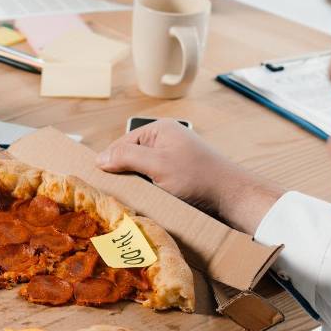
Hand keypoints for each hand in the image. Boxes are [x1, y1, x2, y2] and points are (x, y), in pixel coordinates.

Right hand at [96, 119, 283, 232]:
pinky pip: (155, 181)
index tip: (100, 182)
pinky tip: (152, 201)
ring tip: (138, 198)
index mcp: (160, 130)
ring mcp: (173, 158)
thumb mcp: (157, 165)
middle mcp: (165, 140)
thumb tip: (99, 159)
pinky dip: (151, 191)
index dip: (111, 163)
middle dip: (126, 175)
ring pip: (142, 172)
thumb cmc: (198, 177)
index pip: (122, 144)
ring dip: (139, 186)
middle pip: (131, 158)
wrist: (232, 197)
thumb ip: (127, 158)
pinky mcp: (179, 175)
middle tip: (120, 194)